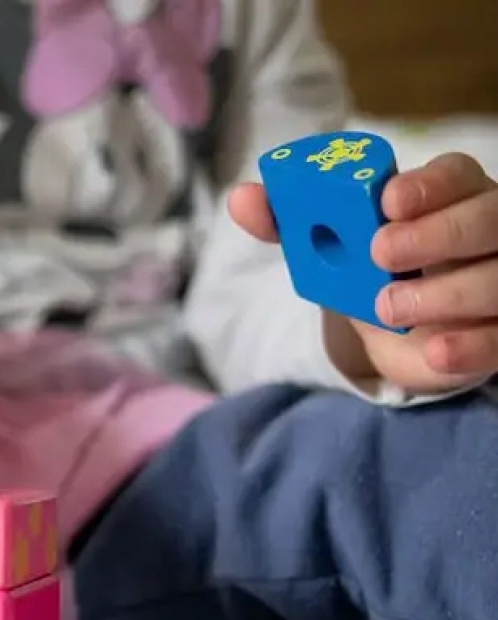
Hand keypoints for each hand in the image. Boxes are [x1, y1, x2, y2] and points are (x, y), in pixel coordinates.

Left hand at [229, 154, 497, 393]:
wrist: (403, 332)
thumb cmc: (373, 270)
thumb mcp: (332, 246)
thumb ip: (289, 221)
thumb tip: (239, 198)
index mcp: (450, 196)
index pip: (457, 174)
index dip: (428, 185)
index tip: (387, 201)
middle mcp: (491, 230)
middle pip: (489, 218)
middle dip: (436, 233)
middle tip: (380, 253)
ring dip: (446, 292)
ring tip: (387, 307)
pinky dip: (471, 345)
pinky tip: (435, 351)